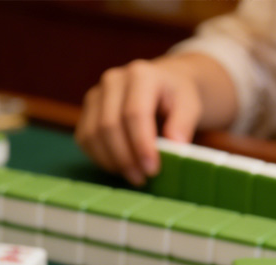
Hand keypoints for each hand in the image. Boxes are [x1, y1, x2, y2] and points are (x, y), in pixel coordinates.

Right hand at [75, 53, 236, 185]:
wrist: (160, 86)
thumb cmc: (176, 97)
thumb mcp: (190, 105)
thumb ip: (184, 123)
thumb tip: (176, 147)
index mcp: (140, 75)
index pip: (134, 113)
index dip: (140, 145)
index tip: (152, 169)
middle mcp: (113, 81)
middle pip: (109, 126)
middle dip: (125, 158)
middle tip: (142, 178)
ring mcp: (95, 96)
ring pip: (92, 136)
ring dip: (111, 162)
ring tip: (133, 175)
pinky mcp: (86, 113)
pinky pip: (85, 141)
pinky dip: (100, 159)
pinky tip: (119, 167)